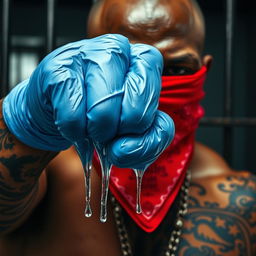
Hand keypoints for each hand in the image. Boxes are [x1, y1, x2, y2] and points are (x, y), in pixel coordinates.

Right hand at [3, 34, 173, 167]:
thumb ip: (152, 138)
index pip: (151, 92)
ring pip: (102, 112)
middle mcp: (116, 49)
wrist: (61, 112)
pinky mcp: (56, 68)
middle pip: (133, 108)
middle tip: (108, 132)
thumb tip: (134, 143)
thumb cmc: (102, 115)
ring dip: (97, 133)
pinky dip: (74, 133)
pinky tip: (74, 126)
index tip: (128, 127)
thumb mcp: (134, 129)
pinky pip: (72, 117)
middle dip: (119, 132)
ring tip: (91, 129)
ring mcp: (84, 53)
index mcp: (143, 59)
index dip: (141, 121)